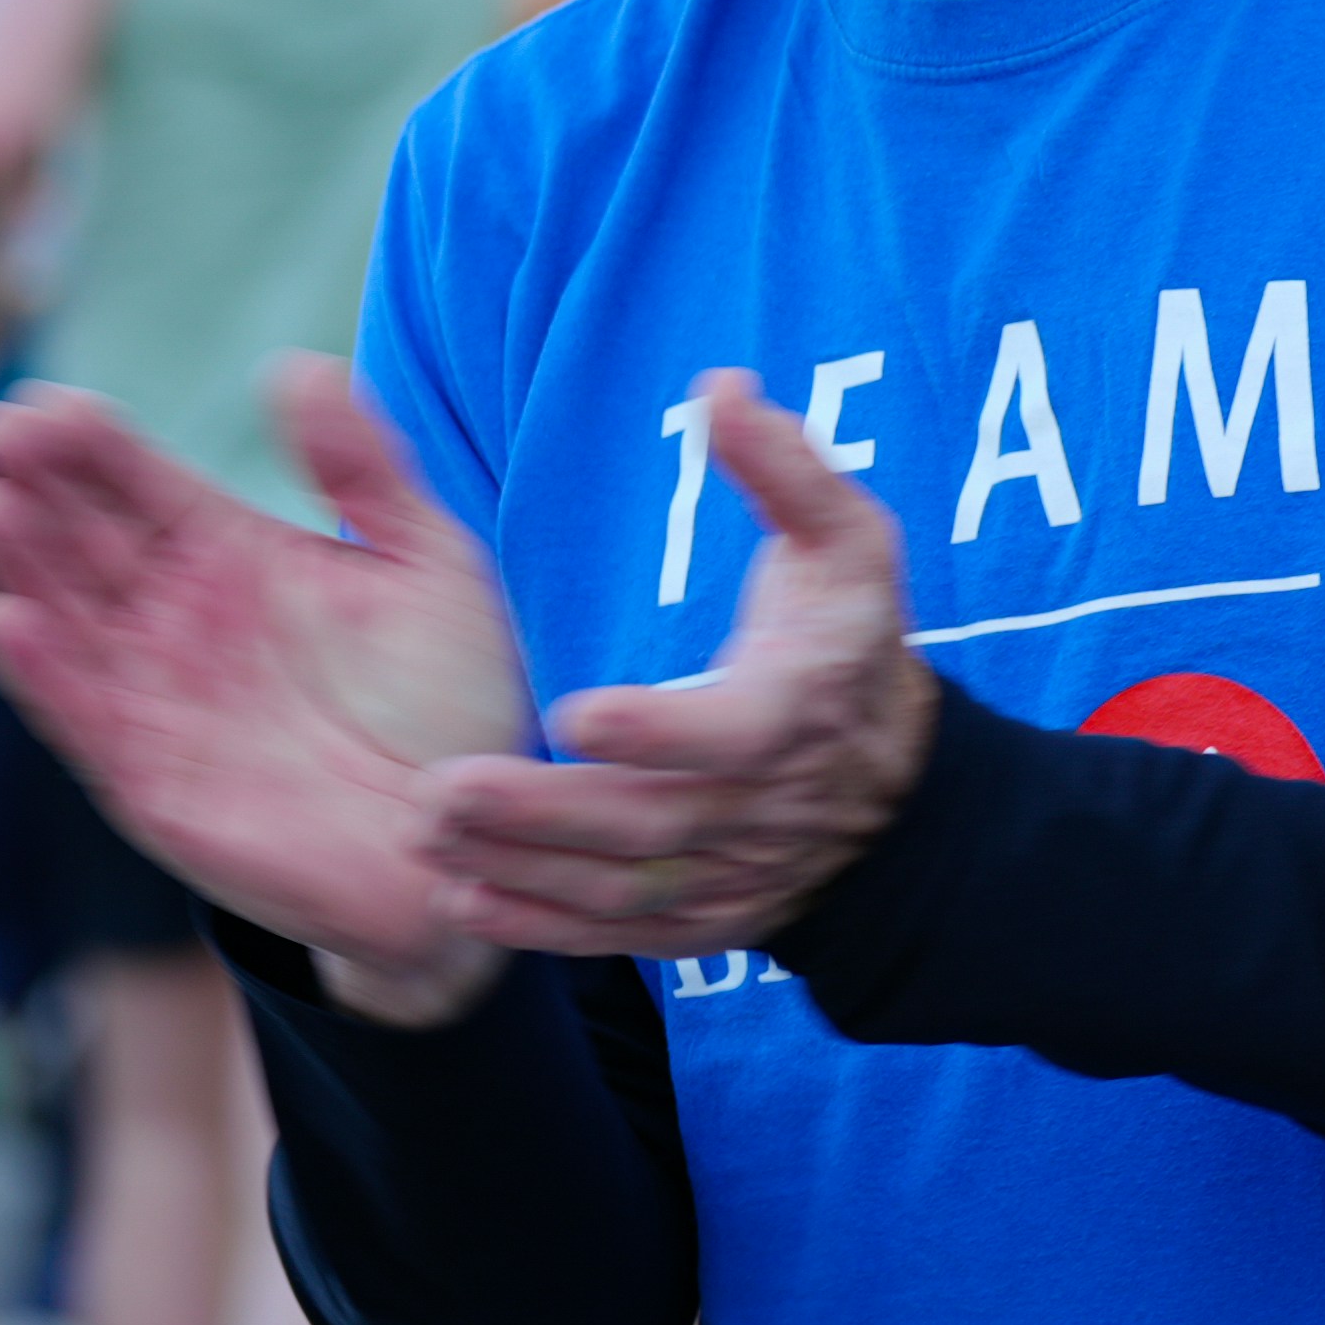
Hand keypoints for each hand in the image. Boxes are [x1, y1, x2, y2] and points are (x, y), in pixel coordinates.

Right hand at [0, 362, 526, 1013]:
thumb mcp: (428, 561)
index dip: (86, 442)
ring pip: (60, 616)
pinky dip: (34, 670)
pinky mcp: (145, 778)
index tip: (44, 401)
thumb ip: (364, 466)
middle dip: (26, 485)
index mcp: (229, 554)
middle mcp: (176, 618)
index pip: (136, 482)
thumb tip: (297, 367)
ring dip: (10, 563)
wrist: (471, 840)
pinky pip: (78, 716)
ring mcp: (153, 697)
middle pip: (79, 537)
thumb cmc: (455, 703)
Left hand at [420, 372, 936, 957]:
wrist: (900, 780)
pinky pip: (621, 934)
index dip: (661, 730)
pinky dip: (544, 928)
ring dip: (521, 869)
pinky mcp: (707, 916)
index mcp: (797, 707)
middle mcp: (764, 803)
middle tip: (439, 791)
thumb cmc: (850, 635)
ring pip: (623, 886)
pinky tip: (463, 901)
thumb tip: (721, 391)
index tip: (576, 713)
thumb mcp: (848, 541)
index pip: (734, 733)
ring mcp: (735, 870)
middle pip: (651, 821)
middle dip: (543, 814)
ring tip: (425, 837)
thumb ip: (787, 469)